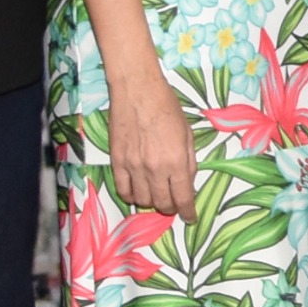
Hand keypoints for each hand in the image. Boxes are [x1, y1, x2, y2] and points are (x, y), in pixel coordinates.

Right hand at [99, 74, 198, 218]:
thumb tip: (188, 182)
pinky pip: (123, 190)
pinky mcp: (117, 161)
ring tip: (157, 195)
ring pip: (143, 200)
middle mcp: (155, 168)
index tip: (190, 217)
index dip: (188, 212)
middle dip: (171, 208)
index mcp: (176, 161)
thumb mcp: (188, 133)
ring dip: (152, 202)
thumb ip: (189, 161)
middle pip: (162, 203)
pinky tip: (138, 191)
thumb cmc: (167, 106)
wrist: (137, 90)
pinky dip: (132, 196)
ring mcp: (134, 166)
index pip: (183, 198)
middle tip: (174, 204)